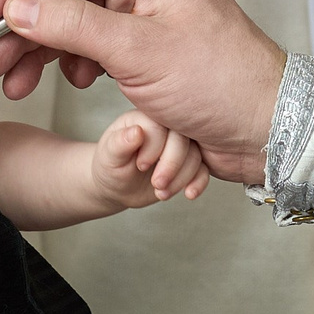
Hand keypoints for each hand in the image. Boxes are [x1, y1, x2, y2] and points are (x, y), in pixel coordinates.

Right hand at [0, 0, 287, 184]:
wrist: (267, 128)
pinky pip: (94, 51)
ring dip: (41, 54)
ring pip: (75, 28)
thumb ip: (72, 27)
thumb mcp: (138, 52)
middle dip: (21, 32)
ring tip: (13, 83)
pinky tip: (67, 82)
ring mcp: (146, 19)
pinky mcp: (147, 52)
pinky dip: (72, 67)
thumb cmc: (224, 82)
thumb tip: (19, 7)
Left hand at [92, 110, 209, 208]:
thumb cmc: (110, 166)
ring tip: (161, 193)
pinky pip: (204, 169)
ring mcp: (179, 145)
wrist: (117, 186)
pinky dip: (199, 182)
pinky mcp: (189, 163)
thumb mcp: (109, 156)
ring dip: (181, 178)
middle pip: (183, 139)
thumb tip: (136, 132)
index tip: (140, 165)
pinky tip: (188, 195)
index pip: (162, 125)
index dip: (156, 147)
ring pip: (195, 155)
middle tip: (156, 184)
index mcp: (145, 118)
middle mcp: (166, 128)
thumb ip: (120, 143)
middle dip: (172, 165)